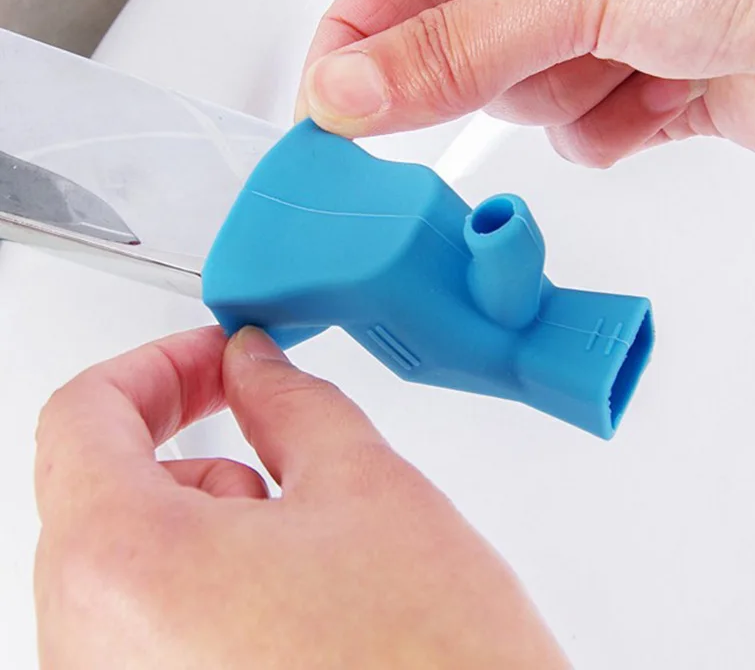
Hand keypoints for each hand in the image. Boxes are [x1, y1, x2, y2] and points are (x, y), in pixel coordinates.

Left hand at [34, 327, 568, 668]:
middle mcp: (87, 646)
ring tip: (289, 529)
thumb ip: (291, 401)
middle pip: (96, 488)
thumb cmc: (427, 664)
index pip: (84, 416)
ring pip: (121, 556)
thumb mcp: (364, 485)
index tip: (209, 358)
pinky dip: (196, 576)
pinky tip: (279, 589)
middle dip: (183, 436)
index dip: (156, 364)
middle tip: (250, 414)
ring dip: (197, 512)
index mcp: (125, 567)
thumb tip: (254, 364)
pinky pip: (138, 620)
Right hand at [296, 0, 754, 165]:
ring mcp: (610, 18)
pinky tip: (672, 84)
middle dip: (492, 67)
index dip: (355, 39)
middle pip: (462, 40)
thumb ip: (453, 45)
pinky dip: (618, 123)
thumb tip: (347, 93)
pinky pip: (584, 130)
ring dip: (570, 93)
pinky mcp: (650, 82)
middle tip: (540, 58)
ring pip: (523, 97)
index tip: (320, 111)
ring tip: (639, 54)